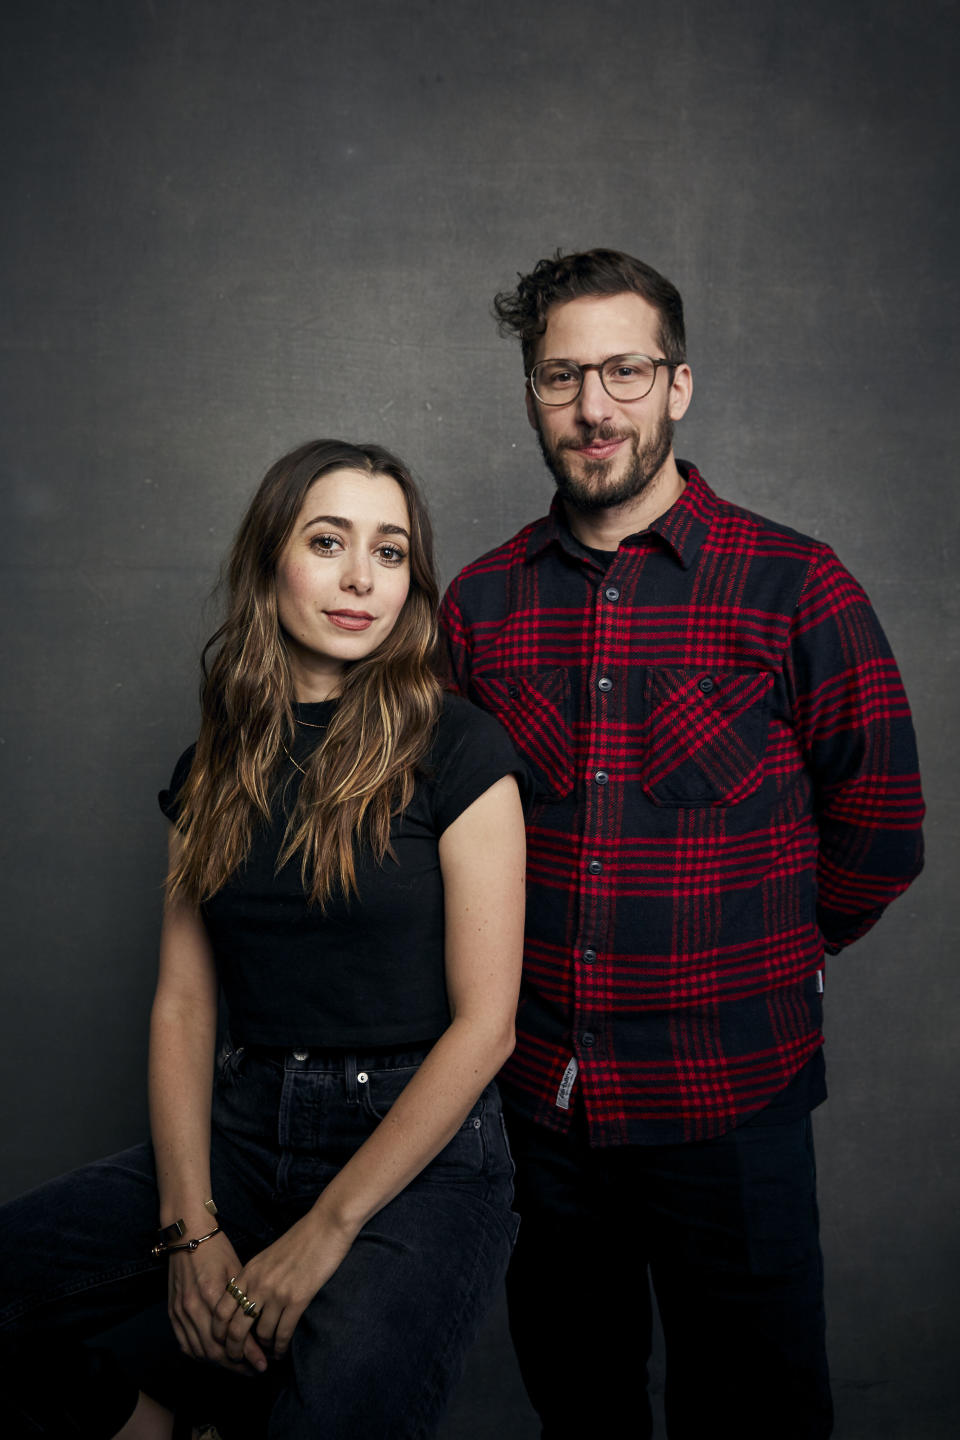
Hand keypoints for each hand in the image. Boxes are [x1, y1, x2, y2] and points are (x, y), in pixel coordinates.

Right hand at [167, 1231, 267, 1373]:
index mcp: (212, 1294)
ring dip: (220, 1364)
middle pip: (215, 1351)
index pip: (233, 1336)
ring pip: (200, 1352)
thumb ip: (244, 1299)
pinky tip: (214, 1358)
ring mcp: (180, 1312)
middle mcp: (193, 1307)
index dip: (249, 1354)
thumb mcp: (237, 1270)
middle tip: (255, 1370)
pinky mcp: (172, 1313)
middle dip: (237, 1365)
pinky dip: (201, 1355)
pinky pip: (185, 1344)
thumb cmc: (216, 1248)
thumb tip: (261, 1324)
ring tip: (239, 1368)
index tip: (263, 1363)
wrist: (187, 1234)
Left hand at [211, 1208, 355, 1367]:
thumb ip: (256, 1276)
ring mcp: (277, 1292)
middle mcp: (258, 1284)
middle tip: (238, 1360)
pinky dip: (280, 1347)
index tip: (222, 1342)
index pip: (221, 1308)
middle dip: (234, 1350)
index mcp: (249, 1271)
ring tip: (265, 1356)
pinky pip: (283, 1332)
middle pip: (235, 1328)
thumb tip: (248, 1301)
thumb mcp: (269, 1255)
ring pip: (261, 1334)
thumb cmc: (301, 1238)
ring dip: (262, 1349)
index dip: (218, 1331)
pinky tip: (281, 1351)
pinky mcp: (297, 1299)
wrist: (326, 1225)